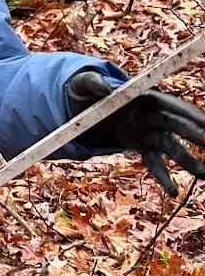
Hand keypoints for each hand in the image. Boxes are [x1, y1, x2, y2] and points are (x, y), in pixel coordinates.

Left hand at [67, 70, 204, 195]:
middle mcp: (152, 114)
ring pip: (172, 147)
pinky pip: (154, 163)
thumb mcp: (84, 84)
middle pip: (177, 126)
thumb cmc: (86, 90)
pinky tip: (173, 193)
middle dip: (196, 136)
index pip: (171, 105)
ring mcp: (149, 131)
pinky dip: (163, 177)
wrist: (82, 105)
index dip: (189, 114)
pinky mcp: (142, 146)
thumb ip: (93, 83)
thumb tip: (105, 87)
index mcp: (143, 96)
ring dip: (189, 161)